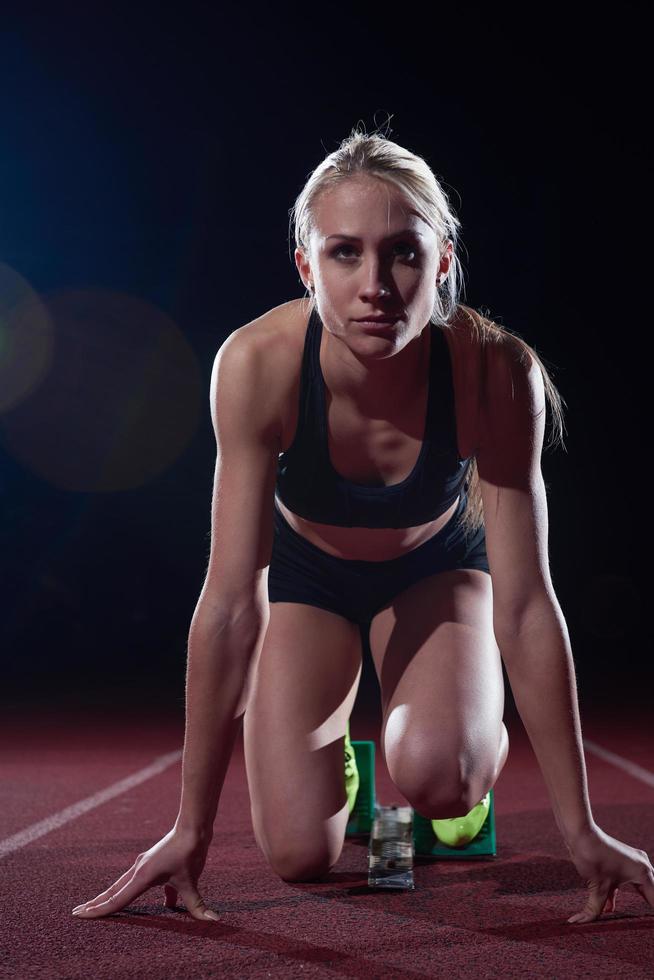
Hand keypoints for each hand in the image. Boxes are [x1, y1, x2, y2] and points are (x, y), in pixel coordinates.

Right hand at [71, 827, 218, 920]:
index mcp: (143, 877)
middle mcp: (139, 870)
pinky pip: (140, 882)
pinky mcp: (153, 863)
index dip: (98, 910)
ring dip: (110, 896)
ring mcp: (144, 865)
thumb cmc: (189, 851)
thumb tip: (213, 921)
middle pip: (112, 891)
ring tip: (97, 905)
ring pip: (122, 885)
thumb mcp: (192, 881)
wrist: (193, 826)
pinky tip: (160, 905)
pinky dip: (137, 892)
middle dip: (96, 903)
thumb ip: (197, 905)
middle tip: (76, 913)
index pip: (117, 899)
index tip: (80, 915)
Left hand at [565, 824, 653, 923]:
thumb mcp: (597, 888)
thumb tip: (578, 923)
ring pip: (638, 888)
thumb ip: (594, 909)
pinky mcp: (621, 861)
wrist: (580, 833)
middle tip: (644, 925)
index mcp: (643, 873)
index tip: (648, 927)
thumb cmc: (592, 857)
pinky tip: (610, 909)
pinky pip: (626, 882)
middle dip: (648, 909)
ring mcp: (632, 862)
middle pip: (651, 894)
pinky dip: (618, 895)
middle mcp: (642, 866)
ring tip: (632, 921)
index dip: (651, 916)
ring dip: (634, 903)